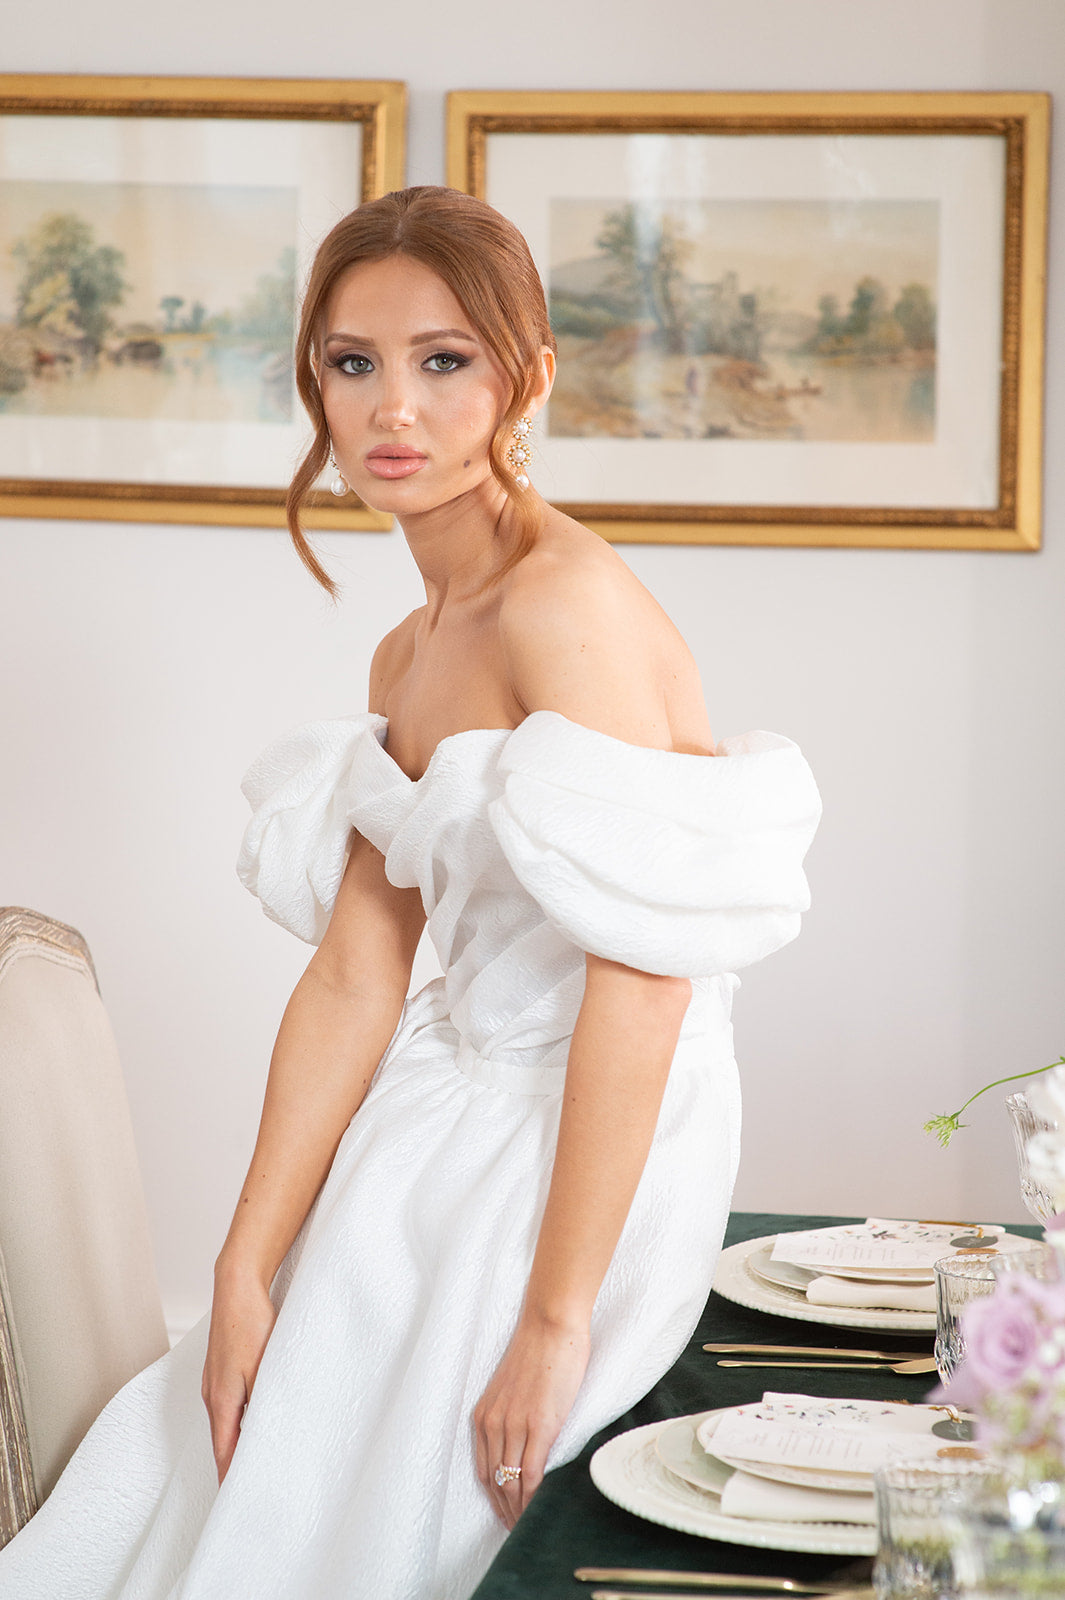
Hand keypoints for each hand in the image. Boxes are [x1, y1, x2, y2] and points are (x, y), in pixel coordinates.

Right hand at [201, 1266, 276, 1483]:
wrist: (237, 1286)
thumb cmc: (250, 1325)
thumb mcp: (262, 1369)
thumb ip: (261, 1404)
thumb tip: (263, 1434)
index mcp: (221, 1401)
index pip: (224, 1452)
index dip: (230, 1478)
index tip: (237, 1501)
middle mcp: (212, 1395)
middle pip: (222, 1440)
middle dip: (233, 1464)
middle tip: (249, 1487)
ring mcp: (213, 1381)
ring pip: (225, 1421)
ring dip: (236, 1441)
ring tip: (251, 1460)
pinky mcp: (220, 1368)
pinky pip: (227, 1403)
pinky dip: (237, 1420)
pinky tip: (251, 1419)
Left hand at [473, 1312, 590, 1527]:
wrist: (551, 1325)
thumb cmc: (539, 1351)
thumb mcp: (514, 1389)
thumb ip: (514, 1416)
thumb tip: (526, 1443)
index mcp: (484, 1415)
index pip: (483, 1470)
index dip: (493, 1497)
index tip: (505, 1515)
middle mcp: (492, 1423)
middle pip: (494, 1482)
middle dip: (504, 1511)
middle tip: (516, 1532)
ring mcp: (514, 1426)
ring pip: (511, 1483)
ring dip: (519, 1510)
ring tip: (528, 1528)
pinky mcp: (539, 1426)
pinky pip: (530, 1474)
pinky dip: (533, 1498)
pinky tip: (539, 1510)